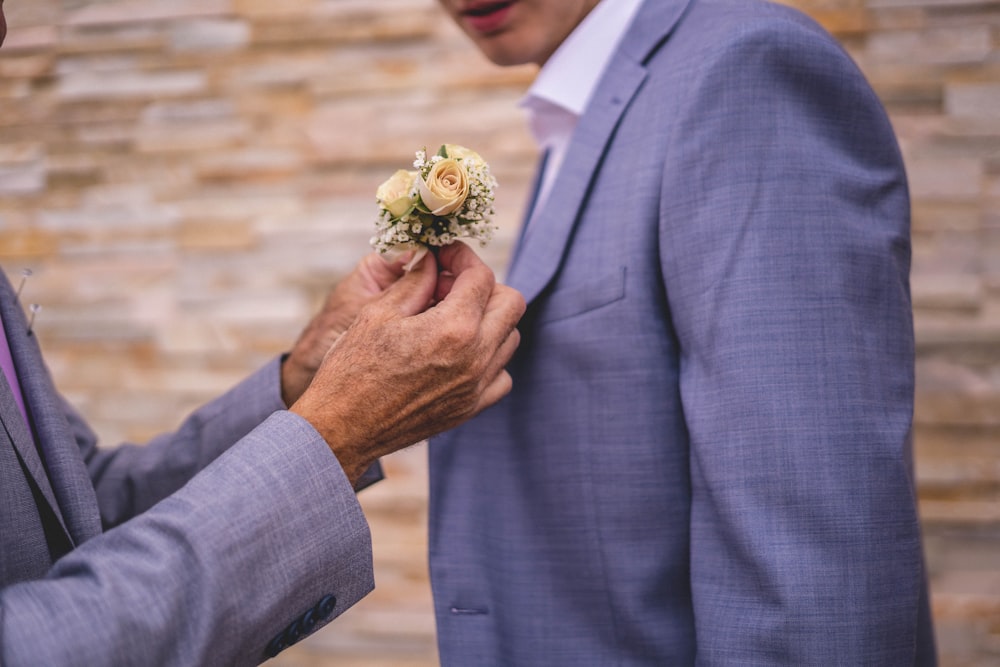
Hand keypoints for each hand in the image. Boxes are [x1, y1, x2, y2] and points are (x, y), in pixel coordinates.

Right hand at [290, 243, 524, 485]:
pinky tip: (459, 353)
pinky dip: (489, 358)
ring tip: (451, 318)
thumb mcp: (378, 312)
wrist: (343, 428)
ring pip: (510, 338)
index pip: (481, 276)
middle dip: (484, 285)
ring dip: (489, 319)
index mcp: (453, 328)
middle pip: (510, 303)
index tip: (445, 255)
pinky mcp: (471, 408)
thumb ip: (415, 281)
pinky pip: (501, 375)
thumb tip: (431, 259)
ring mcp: (476, 386)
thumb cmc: (352, 369)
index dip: (462, 257)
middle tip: (450, 285)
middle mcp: (475, 358)